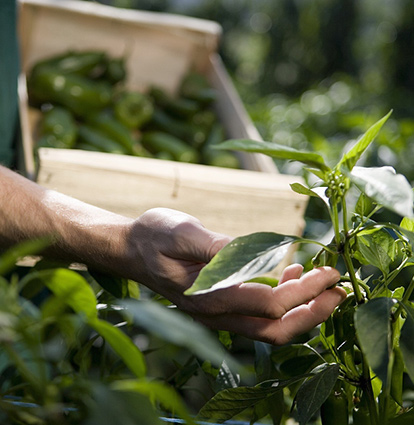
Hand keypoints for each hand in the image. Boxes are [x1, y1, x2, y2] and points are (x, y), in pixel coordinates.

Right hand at [124, 208, 345, 344]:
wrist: (132, 250)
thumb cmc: (154, 237)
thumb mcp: (181, 232)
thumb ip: (216, 247)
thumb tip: (253, 255)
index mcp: (209, 295)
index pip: (270, 304)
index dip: (305, 292)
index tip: (330, 272)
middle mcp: (215, 313)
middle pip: (275, 329)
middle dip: (313, 313)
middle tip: (341, 290)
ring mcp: (217, 314)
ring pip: (269, 328)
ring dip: (302, 311)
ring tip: (325, 284)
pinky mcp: (219, 306)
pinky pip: (257, 316)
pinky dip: (283, 302)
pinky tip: (291, 274)